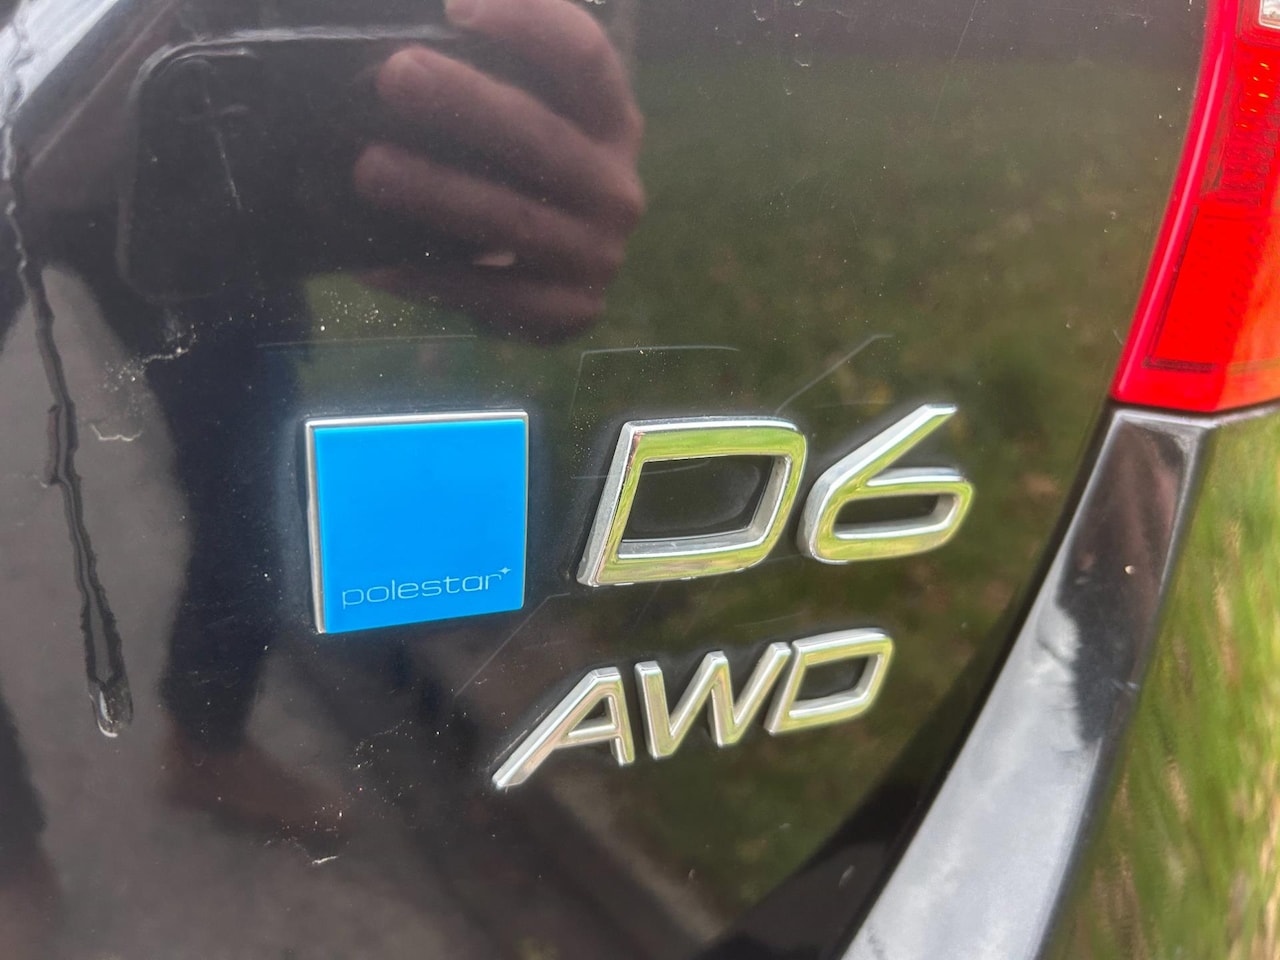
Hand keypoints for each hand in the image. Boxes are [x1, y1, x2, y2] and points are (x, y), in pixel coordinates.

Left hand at [353, 0, 644, 339]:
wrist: (560, 279)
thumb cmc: (526, 180)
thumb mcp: (530, 118)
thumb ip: (492, 72)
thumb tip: (438, 16)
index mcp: (613, 122)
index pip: (584, 58)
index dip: (528, 24)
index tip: (455, 8)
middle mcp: (617, 189)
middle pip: (544, 138)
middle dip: (466, 103)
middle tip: (395, 74)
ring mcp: (597, 257)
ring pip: (515, 221)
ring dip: (438, 194)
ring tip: (368, 168)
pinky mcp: (569, 314)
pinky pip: (493, 297)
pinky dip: (432, 280)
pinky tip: (376, 263)